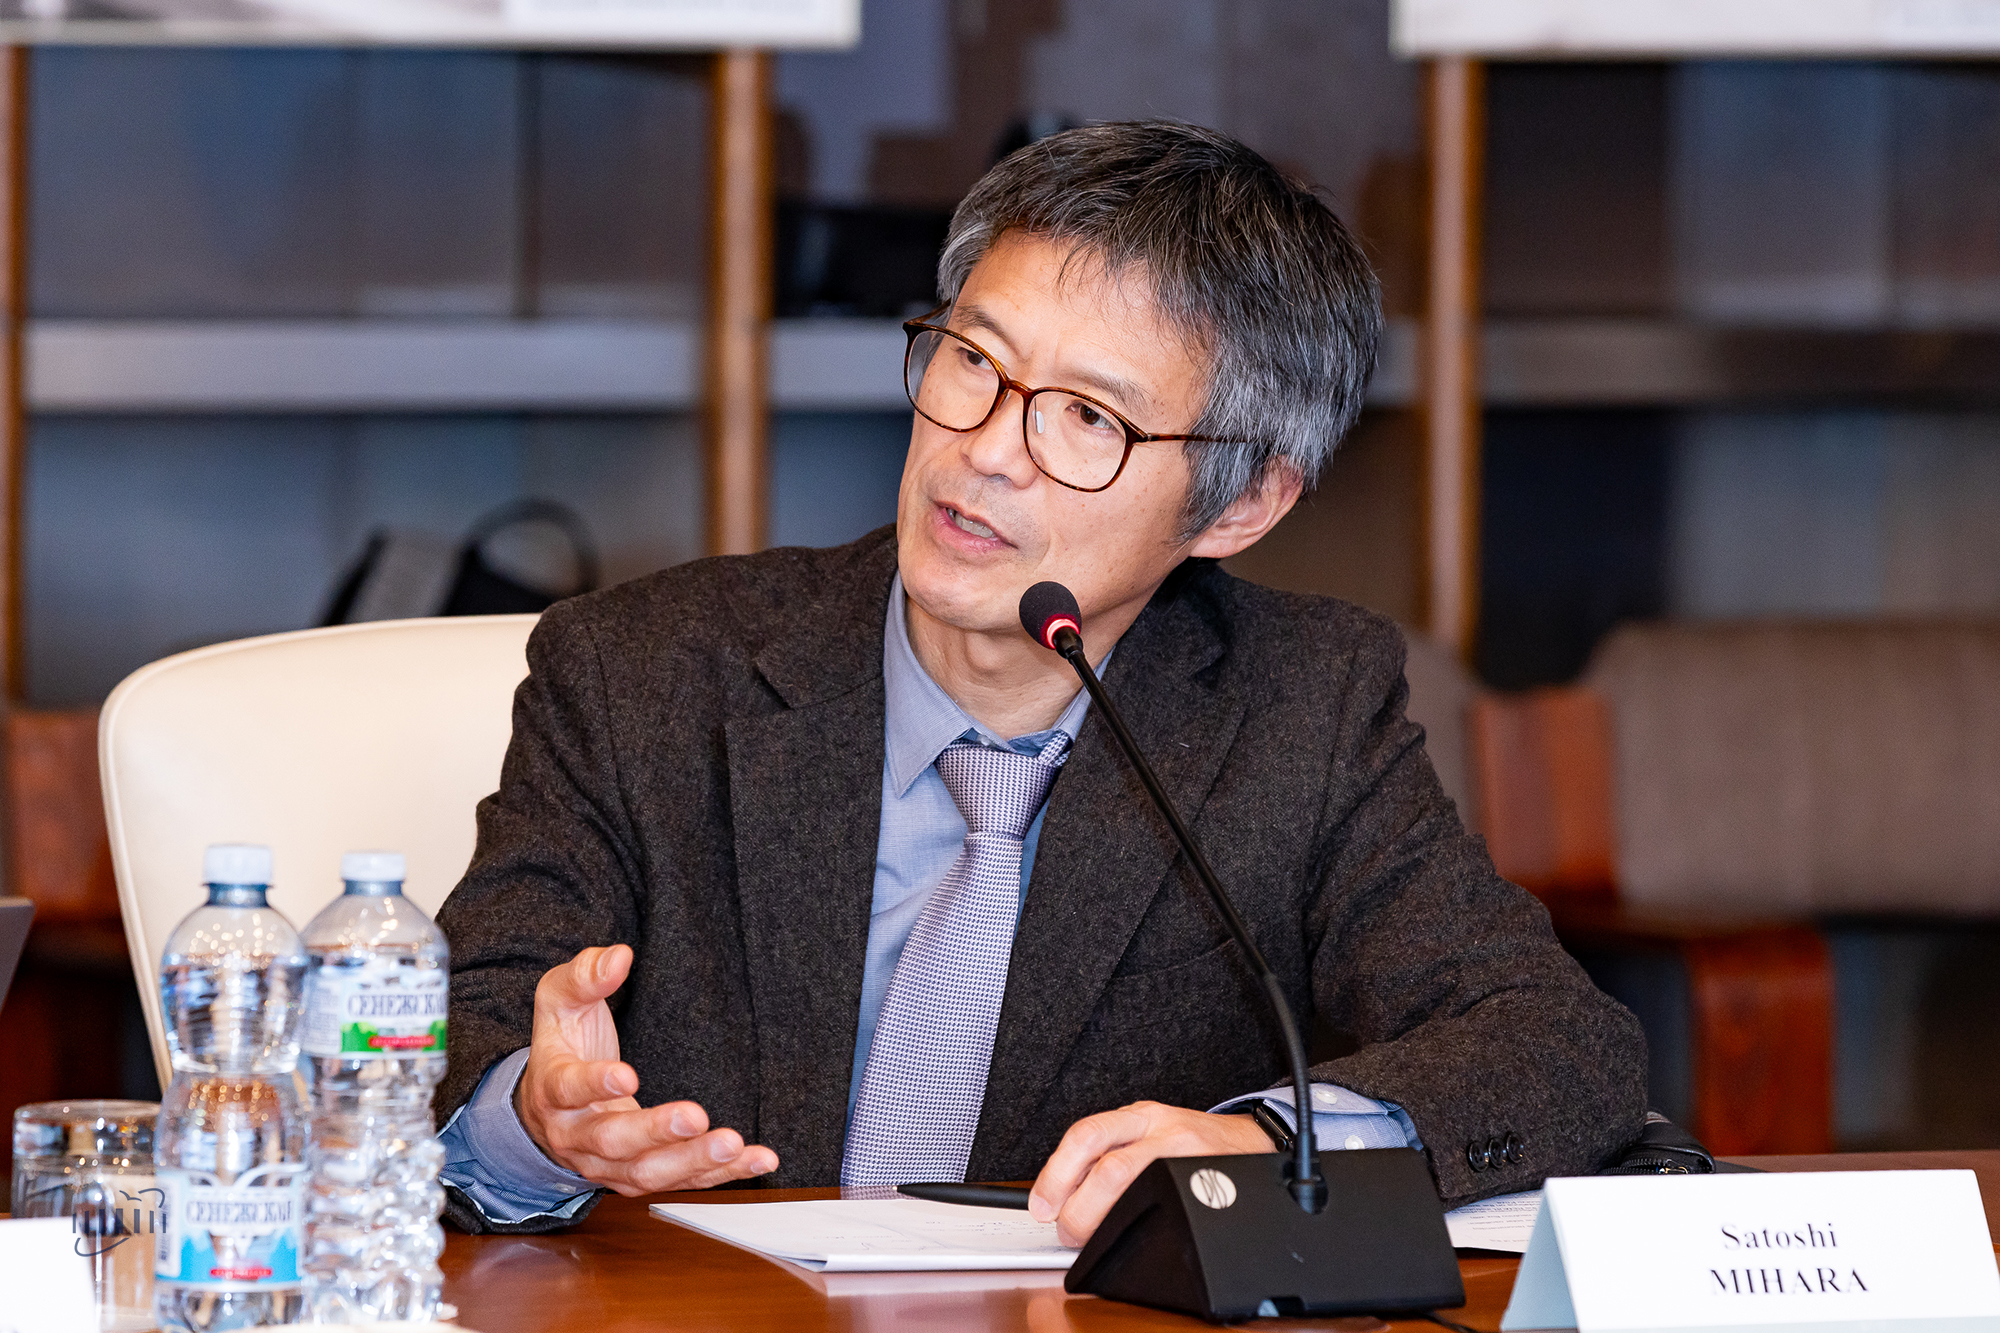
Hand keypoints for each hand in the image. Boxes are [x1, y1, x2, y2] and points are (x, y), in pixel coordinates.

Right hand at [515, 944, 778, 1195]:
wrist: (547, 1110)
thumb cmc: (562, 1046)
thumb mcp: (559, 1002)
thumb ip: (584, 976)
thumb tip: (618, 956)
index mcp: (553, 1089)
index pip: (567, 1089)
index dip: (593, 1084)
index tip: (626, 1074)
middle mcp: (576, 1135)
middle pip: (612, 1141)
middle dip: (655, 1132)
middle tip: (696, 1116)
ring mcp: (607, 1163)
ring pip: (647, 1171)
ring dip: (692, 1161)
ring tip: (732, 1144)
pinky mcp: (639, 1175)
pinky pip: (680, 1181)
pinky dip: (719, 1174)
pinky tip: (756, 1159)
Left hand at [1028, 1101, 1270, 1245]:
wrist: (1253, 1141)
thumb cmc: (1193, 1142)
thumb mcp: (1151, 1132)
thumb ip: (1110, 1154)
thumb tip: (1060, 1196)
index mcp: (1140, 1117)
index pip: (1086, 1135)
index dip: (1056, 1172)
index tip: (1041, 1203)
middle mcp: (1161, 1129)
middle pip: (1107, 1164)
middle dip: (1077, 1206)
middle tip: (1067, 1228)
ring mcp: (1185, 1154)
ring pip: (1129, 1181)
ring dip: (1099, 1216)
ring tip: (1091, 1234)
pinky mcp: (1206, 1180)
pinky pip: (1164, 1204)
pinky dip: (1137, 1223)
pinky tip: (1131, 1231)